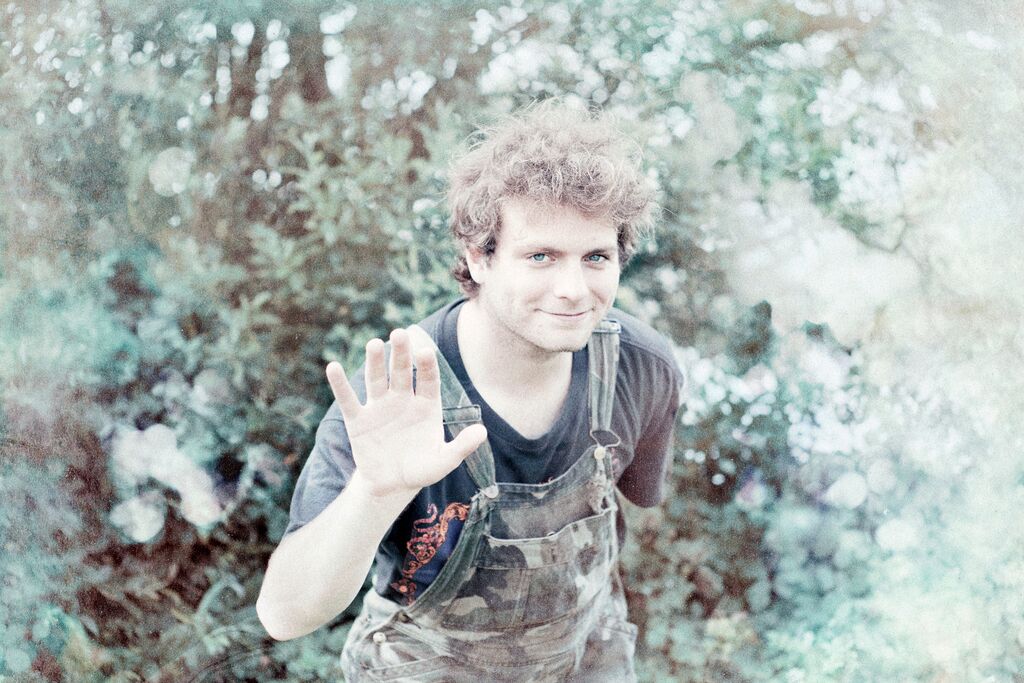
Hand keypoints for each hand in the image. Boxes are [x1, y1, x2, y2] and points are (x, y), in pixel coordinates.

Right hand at [325, 328, 486, 498]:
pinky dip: (340, 384)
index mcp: (426, 405)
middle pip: (402, 372)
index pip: (428, 380)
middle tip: (399, 334)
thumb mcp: (443, 461)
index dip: (427, 366)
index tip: (426, 351)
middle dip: (401, 353)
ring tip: (374, 344)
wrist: (392, 486)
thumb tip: (483, 432)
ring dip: (375, 362)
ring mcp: (379, 407)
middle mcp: (403, 399)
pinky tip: (333, 367)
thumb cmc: (421, 470)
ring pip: (377, 379)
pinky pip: (348, 400)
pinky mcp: (358, 420)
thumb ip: (461, 447)